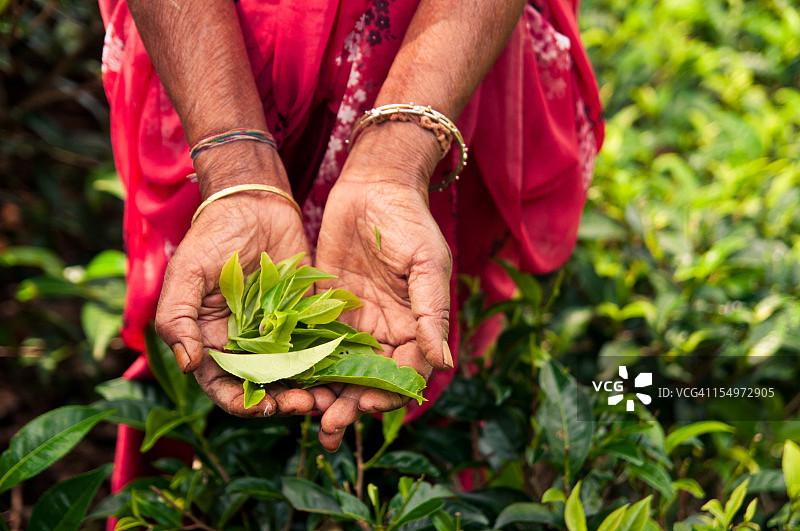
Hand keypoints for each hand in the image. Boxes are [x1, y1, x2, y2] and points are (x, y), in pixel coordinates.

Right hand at [155, 147, 320, 416]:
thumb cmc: (212, 236)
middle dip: (285, 401)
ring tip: (330, 394)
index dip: (245, 404)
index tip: (267, 407)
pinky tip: (342, 368)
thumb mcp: (187, 273)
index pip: (226, 387)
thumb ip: (178, 317)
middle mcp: (245, 345)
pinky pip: (316, 346)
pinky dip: (327, 361)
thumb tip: (187, 363)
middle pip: (265, 388)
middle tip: (308, 403)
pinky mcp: (304, 317)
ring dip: (310, 388)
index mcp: (212, 342)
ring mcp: (277, 333)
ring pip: (295, 373)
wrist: (255, 204)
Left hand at [313, 129, 453, 449]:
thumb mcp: (427, 264)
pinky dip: (305, 365)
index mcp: (413, 324)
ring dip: (328, 394)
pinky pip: (314, 342)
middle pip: (369, 378)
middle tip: (331, 426)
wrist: (373, 186)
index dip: (388, 393)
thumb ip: (431, 313)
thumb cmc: (409, 221)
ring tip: (310, 417)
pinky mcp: (325, 307)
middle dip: (352, 405)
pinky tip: (289, 382)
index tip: (368, 407)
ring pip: (340, 368)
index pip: (404, 371)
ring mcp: (353, 320)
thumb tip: (443, 361)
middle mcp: (384, 329)